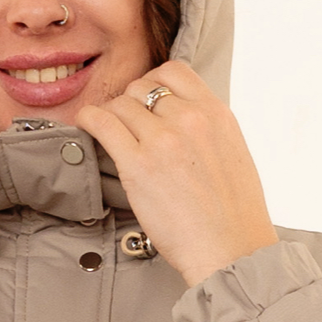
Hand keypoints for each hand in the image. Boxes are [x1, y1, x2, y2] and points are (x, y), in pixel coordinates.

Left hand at [73, 62, 277, 288]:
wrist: (232, 250)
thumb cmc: (235, 214)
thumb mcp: (234, 153)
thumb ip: (207, 129)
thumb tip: (181, 118)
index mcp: (217, 113)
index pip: (174, 70)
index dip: (154, 82)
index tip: (147, 101)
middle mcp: (190, 118)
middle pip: (142, 88)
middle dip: (131, 104)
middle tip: (129, 128)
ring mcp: (162, 140)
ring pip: (121, 104)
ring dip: (113, 117)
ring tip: (112, 136)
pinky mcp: (137, 164)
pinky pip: (102, 123)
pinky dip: (89, 120)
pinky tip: (87, 125)